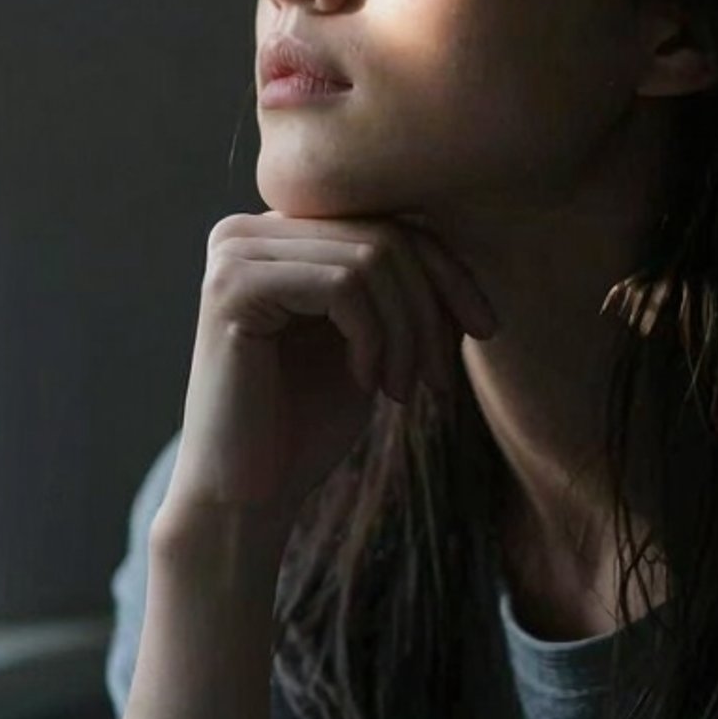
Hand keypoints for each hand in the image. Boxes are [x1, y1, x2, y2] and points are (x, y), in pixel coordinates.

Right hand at [157, 210, 498, 537]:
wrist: (243, 497)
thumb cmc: (305, 424)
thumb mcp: (372, 340)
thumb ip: (400, 286)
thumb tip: (467, 250)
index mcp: (279, 233)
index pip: (388, 221)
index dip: (448, 272)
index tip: (485, 330)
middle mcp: (248, 229)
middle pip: (384, 235)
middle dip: (431, 310)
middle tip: (440, 379)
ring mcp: (233, 253)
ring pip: (371, 259)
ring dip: (407, 333)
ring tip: (404, 390)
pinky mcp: (232, 287)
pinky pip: (342, 286)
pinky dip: (374, 338)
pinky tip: (366, 383)